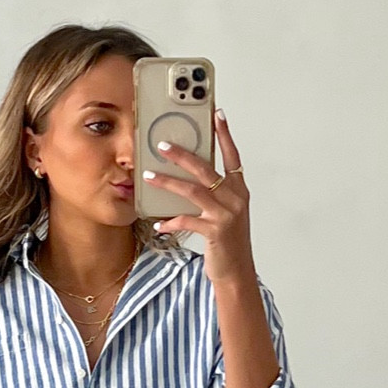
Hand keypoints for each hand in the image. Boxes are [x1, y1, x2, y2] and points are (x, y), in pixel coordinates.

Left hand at [141, 108, 253, 286]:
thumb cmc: (228, 242)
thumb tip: (186, 176)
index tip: (217, 114)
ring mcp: (226, 215)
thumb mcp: (225, 213)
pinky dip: (171, 221)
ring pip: (192, 191)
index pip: (232, 156)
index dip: (225, 135)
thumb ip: (213, 194)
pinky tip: (158, 223)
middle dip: (182, 155)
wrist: (237, 272)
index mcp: (238, 190)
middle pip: (205, 169)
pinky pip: (187, 221)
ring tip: (149, 175)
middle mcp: (235, 198)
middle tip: (162, 145)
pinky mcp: (215, 232)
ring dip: (168, 182)